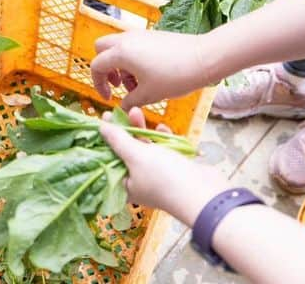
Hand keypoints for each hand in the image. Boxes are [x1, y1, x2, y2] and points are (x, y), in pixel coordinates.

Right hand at [91, 28, 215, 109]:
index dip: (98, 84)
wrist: (202, 59)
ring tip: (136, 84)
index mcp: (121, 53)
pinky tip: (148, 75)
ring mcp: (139, 34)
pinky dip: (132, 58)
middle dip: (105, 67)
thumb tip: (122, 106)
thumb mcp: (149, 95)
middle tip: (118, 84)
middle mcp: (126, 39)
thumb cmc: (174, 77)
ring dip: (120, 64)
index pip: (97, 66)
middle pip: (102, 48)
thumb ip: (130, 101)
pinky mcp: (151, 35)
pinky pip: (132, 44)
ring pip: (118, 46)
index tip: (109, 97)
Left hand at [100, 107, 227, 221]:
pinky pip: (163, 150)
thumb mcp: (136, 156)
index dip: (106, 140)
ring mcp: (158, 175)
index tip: (104, 120)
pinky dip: (161, 138)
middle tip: (121, 111)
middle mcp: (140, 182)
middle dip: (125, 131)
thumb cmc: (164, 177)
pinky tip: (161, 128)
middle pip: (127, 152)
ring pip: (145, 148)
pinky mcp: (174, 168)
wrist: (204, 193)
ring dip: (141, 130)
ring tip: (137, 111)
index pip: (109, 160)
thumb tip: (101, 127)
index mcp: (126, 185)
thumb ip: (118, 140)